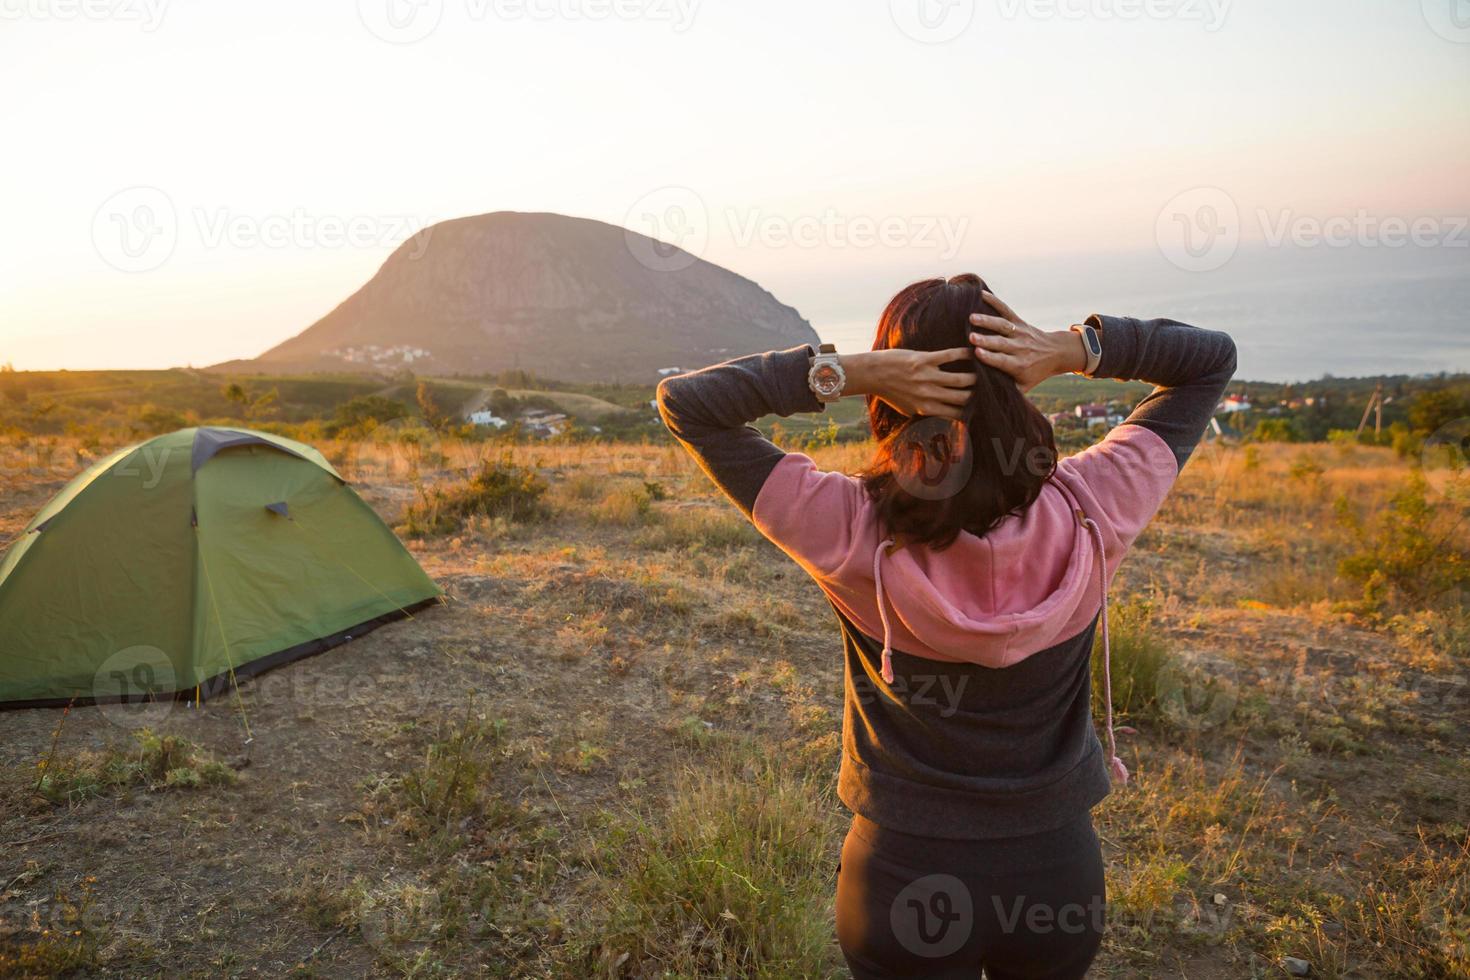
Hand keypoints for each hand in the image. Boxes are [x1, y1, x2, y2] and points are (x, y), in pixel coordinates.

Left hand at [842, 347, 975, 418]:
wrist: (872, 374)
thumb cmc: (890, 392)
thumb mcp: (907, 409)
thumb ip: (925, 413)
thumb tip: (942, 418)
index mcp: (926, 409)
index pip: (956, 414)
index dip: (971, 411)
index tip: (980, 405)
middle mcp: (929, 395)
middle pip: (963, 398)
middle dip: (977, 394)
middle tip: (985, 387)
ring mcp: (927, 377)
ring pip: (961, 379)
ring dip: (975, 376)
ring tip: (982, 372)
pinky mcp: (924, 360)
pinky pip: (950, 356)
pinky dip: (964, 354)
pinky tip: (972, 352)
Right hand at [968, 290, 1086, 392]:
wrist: (1056, 353)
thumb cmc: (1034, 373)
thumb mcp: (1024, 386)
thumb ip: (1007, 390)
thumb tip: (983, 401)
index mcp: (1020, 365)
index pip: (1003, 361)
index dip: (990, 357)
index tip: (976, 354)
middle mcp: (1020, 348)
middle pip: (1001, 343)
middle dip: (986, 340)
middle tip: (971, 337)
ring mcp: (1020, 333)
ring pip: (1003, 326)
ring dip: (987, 322)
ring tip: (971, 318)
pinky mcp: (1020, 322)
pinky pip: (1007, 311)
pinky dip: (995, 302)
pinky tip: (981, 295)